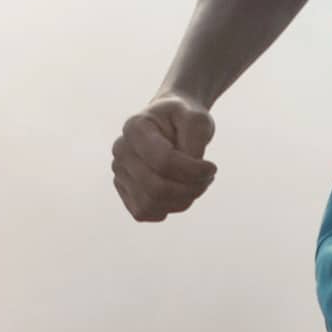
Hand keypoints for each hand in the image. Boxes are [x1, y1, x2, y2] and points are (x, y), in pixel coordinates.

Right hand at [112, 95, 216, 221]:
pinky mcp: (124, 191)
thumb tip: (191, 170)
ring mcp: (119, 172)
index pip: (163, 161)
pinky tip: (181, 192)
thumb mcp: (197, 118)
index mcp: (135, 127)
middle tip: (208, 178)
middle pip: (156, 187)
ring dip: (183, 200)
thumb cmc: (184, 118)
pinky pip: (144, 212)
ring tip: (198, 184)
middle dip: (191, 189)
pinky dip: (168, 208)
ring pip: (151, 204)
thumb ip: (196, 139)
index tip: (212, 167)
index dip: (193, 171)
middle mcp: (121, 150)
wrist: (170, 122)